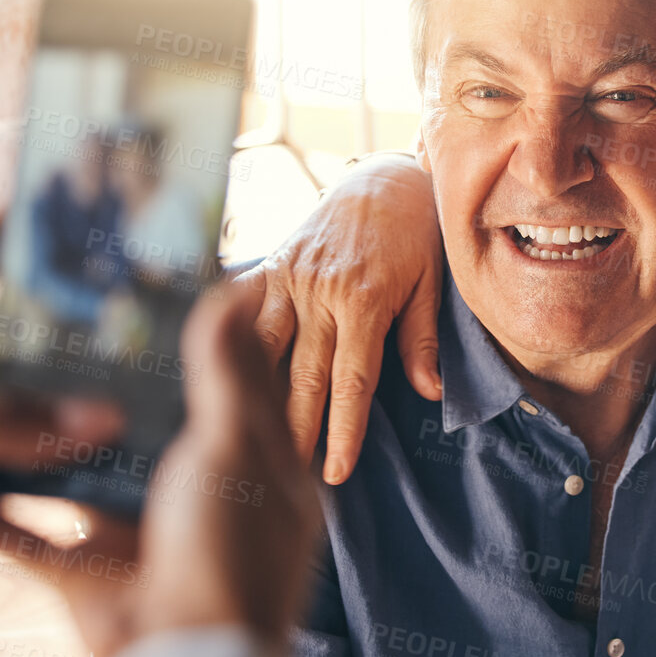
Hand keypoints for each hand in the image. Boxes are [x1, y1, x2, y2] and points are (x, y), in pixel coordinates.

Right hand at [0, 285, 322, 656]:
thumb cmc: (229, 554)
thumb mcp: (232, 446)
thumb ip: (225, 372)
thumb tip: (238, 288)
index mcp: (256, 466)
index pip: (233, 383)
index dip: (201, 335)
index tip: (155, 287)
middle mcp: (201, 500)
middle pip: (148, 427)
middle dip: (104, 384)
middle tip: (56, 327)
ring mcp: (144, 539)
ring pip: (84, 478)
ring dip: (40, 441)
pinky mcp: (90, 579)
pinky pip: (32, 538)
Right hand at [238, 153, 442, 483]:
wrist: (382, 175)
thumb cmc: (416, 232)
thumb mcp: (432, 281)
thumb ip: (422, 338)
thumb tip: (430, 393)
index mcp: (367, 298)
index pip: (352, 380)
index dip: (343, 431)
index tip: (336, 474)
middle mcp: (322, 290)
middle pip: (303, 375)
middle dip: (295, 430)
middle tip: (284, 482)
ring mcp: (291, 277)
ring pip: (266, 349)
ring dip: (257, 398)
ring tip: (251, 445)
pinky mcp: (271, 266)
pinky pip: (248, 314)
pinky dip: (235, 349)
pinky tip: (223, 386)